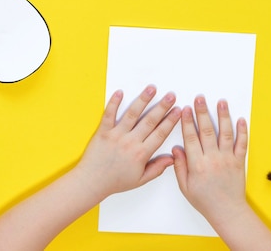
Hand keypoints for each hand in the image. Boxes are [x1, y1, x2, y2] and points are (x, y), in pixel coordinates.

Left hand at [74, 85, 181, 200]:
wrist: (91, 182)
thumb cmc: (115, 181)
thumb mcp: (140, 180)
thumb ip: (157, 168)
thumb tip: (172, 159)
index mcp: (141, 154)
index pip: (160, 134)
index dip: (171, 121)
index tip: (179, 111)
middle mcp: (130, 143)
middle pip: (150, 121)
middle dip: (162, 106)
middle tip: (171, 96)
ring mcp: (116, 136)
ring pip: (132, 114)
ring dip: (143, 100)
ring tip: (152, 88)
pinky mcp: (103, 132)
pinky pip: (109, 115)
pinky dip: (114, 103)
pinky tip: (120, 92)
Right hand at [172, 96, 248, 226]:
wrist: (227, 211)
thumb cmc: (205, 200)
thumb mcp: (185, 187)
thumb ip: (180, 167)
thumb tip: (176, 149)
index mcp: (197, 165)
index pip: (190, 138)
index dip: (186, 122)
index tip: (184, 109)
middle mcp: (212, 159)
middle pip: (206, 130)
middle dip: (202, 112)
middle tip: (199, 98)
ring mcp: (227, 158)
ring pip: (225, 132)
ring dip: (223, 116)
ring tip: (221, 102)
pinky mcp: (239, 161)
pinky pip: (241, 143)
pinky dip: (242, 131)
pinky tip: (241, 119)